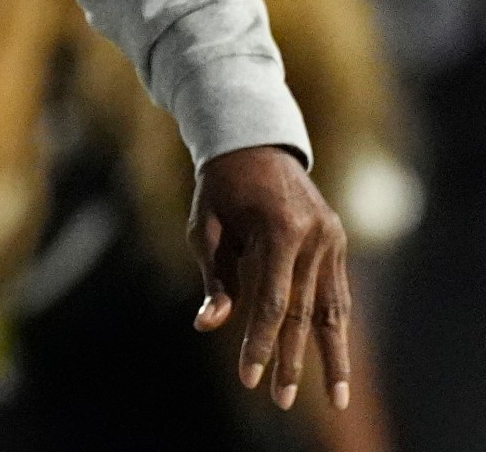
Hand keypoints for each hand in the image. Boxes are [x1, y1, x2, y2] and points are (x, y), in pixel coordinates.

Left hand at [191, 145, 351, 411]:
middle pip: (304, 312)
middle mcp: (315, 237)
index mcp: (282, 230)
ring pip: (333, 309)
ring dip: (330, 356)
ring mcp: (332, 240)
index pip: (272, 302)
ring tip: (334, 398)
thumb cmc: (220, 188)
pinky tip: (331, 356)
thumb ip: (215, 278)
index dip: (260, 342)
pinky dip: (333, 326)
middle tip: (279, 400)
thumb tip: (209, 325)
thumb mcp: (207, 228)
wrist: (255, 143)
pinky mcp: (337, 242)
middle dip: (290, 359)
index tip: (249, 378)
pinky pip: (336, 293)